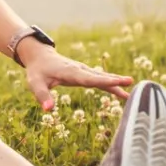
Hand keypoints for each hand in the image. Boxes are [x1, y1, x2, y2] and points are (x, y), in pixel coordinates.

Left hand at [17, 38, 133, 111]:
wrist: (40, 56)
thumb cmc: (37, 71)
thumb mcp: (35, 83)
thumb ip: (42, 96)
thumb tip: (48, 110)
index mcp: (70, 72)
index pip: (89, 78)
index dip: (104, 81)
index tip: (118, 81)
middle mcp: (79, 70)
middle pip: (99, 76)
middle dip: (114, 80)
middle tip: (130, 82)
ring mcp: (83, 71)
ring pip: (101, 77)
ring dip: (115, 83)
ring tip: (130, 90)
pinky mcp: (84, 74)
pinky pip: (99, 79)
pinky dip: (110, 84)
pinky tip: (121, 91)